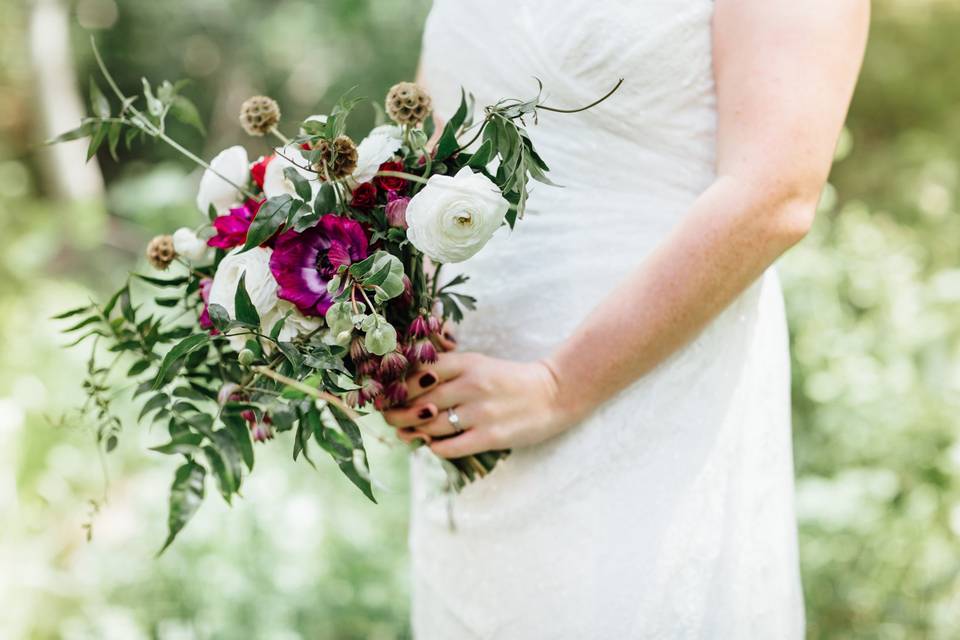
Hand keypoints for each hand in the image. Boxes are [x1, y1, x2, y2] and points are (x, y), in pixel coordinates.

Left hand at [383, 352, 582, 457]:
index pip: (417, 372)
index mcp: (467, 363)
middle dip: (396, 411)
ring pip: (429, 426)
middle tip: (388, 416)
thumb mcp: (479, 364)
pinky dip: (434, 448)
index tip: (384, 393)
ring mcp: (481, 412)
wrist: (554, 394)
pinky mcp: (491, 436)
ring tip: (406, 432)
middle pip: (417, 402)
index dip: (395, 385)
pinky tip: (433, 444)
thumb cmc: (509, 380)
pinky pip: (449, 447)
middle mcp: (472, 385)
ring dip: (412, 431)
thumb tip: (408, 385)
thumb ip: (447, 370)